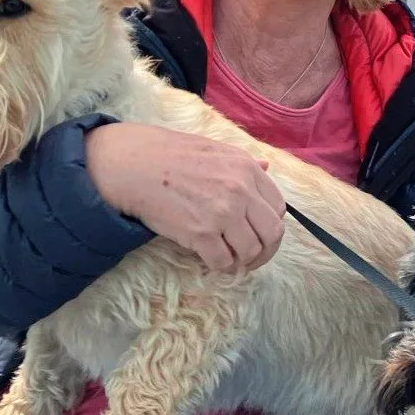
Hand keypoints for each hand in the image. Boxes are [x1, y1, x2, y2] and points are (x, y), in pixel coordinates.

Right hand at [85, 123, 285, 270]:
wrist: (135, 165)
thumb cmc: (171, 155)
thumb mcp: (214, 149)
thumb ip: (243, 162)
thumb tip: (267, 165)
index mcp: (246, 168)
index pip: (278, 206)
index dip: (270, 224)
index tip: (258, 231)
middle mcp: (240, 190)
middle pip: (272, 233)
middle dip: (265, 250)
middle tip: (251, 256)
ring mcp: (222, 212)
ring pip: (250, 251)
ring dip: (242, 260)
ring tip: (229, 257)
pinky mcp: (201, 233)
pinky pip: (223, 262)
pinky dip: (220, 266)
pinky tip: (211, 259)